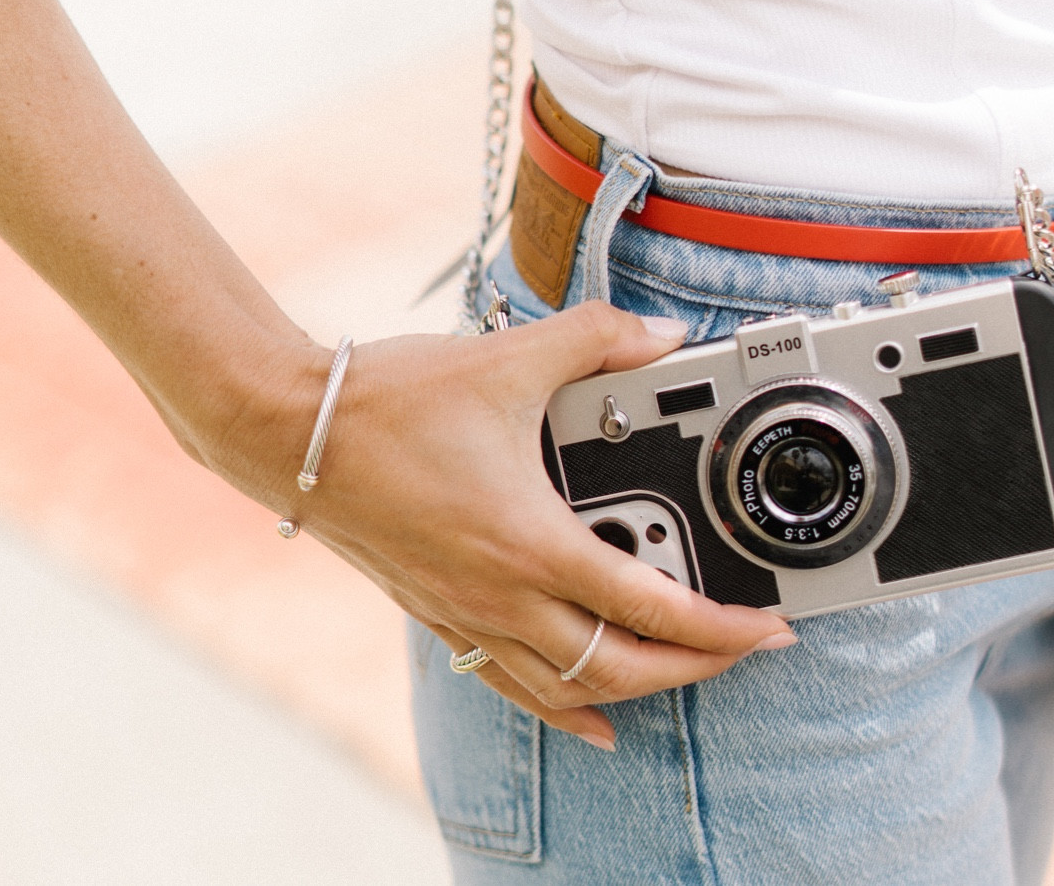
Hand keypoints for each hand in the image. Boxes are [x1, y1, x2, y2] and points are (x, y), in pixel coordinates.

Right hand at [240, 305, 793, 752]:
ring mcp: (464, 614)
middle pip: (619, 667)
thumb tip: (661, 334)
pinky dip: (560, 707)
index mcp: (528, 541)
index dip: (719, 628)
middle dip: (695, 668)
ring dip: (633, 688)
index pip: (649, 609)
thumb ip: (597, 336)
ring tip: (683, 676)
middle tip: (742, 651)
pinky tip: (588, 718)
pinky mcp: (435, 612)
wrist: (288, 430)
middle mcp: (499, 595)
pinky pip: (508, 685)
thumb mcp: (509, 358)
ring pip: (567, 687)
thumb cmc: (387, 401)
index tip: (765, 628)